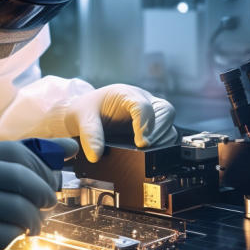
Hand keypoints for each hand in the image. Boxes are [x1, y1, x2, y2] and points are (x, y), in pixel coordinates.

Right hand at [0, 139, 78, 249]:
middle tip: (48, 203)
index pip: (18, 153)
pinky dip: (16, 236)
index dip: (44, 169)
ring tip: (34, 224)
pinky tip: (12, 234)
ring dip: (35, 220)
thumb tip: (71, 147)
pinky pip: (4, 236)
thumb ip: (23, 156)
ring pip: (17, 210)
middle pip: (20, 180)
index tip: (52, 181)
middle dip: (44, 194)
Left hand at [62, 84, 176, 161]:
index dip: (144, 124)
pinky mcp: (149, 128)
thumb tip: (96, 155)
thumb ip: (90, 135)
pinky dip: (161, 144)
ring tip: (147, 152)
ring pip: (168, 123)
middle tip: (146, 147)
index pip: (143, 105)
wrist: (84, 114)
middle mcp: (141, 102)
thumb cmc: (85, 111)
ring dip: (162, 138)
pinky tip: (148, 153)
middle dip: (159, 130)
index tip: (141, 143)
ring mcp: (148, 115)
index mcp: (125, 94)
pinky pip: (164, 135)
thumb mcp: (82, 119)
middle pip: (165, 110)